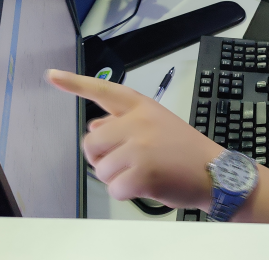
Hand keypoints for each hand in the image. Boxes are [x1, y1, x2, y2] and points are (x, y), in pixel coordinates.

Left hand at [46, 70, 223, 207]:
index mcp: (142, 107)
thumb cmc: (186, 151)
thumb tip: (95, 128)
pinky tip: (147, 185)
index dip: (74, 83)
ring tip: (144, 173)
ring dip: (117, 178)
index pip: (103, 91)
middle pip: (91, 143)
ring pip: (101, 169)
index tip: (51, 74)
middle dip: (101, 158)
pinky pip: (114, 189)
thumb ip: (123, 124)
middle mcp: (139, 122)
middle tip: (125, 162)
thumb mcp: (157, 126)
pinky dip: (127, 194)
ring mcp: (140, 146)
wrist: (216, 172)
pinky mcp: (142, 172)